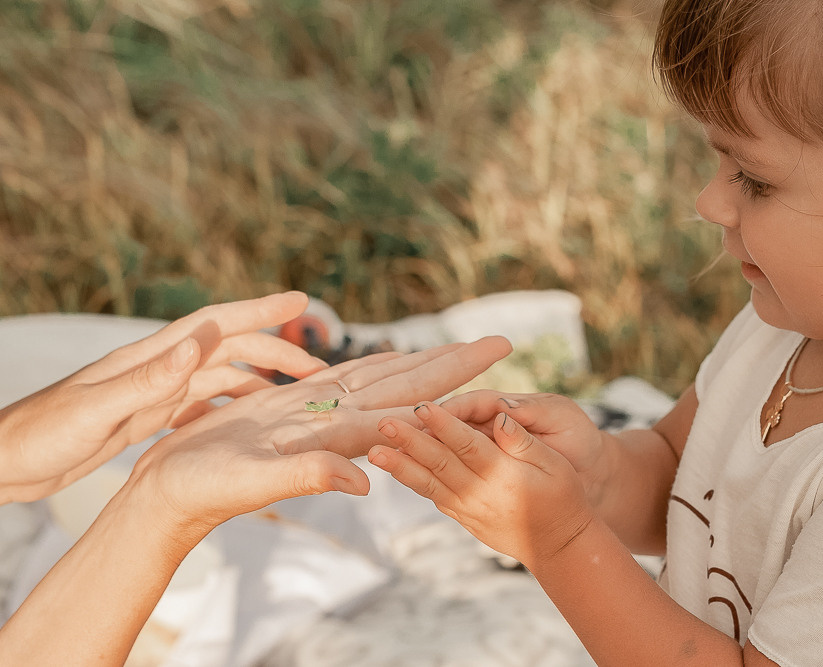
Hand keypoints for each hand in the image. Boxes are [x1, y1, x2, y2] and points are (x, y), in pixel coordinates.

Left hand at [0, 292, 328, 502]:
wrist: (6, 460)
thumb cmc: (42, 434)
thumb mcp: (96, 409)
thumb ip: (147, 381)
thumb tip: (196, 345)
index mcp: (148, 359)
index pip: (214, 324)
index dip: (258, 310)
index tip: (299, 300)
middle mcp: (157, 369)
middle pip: (228, 350)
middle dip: (274, 352)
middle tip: (318, 367)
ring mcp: (152, 393)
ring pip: (219, 379)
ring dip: (258, 382)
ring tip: (293, 397)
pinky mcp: (145, 418)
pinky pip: (200, 407)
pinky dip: (229, 409)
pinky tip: (245, 424)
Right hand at [129, 336, 513, 540]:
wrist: (171, 494)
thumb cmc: (205, 490)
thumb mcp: (254, 480)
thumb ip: (307, 475)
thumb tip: (365, 483)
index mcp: (340, 436)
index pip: (415, 407)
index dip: (458, 387)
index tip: (499, 369)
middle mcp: (339, 423)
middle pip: (412, 386)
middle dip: (457, 365)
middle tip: (502, 343)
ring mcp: (318, 414)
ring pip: (385, 379)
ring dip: (425, 363)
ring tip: (460, 347)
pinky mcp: (293, 407)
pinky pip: (346, 379)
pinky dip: (375, 366)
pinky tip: (393, 359)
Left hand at [368, 401, 594, 570]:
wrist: (558, 544)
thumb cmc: (562, 497)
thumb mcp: (556, 464)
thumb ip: (525, 441)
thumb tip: (500, 416)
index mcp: (504, 474)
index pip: (468, 445)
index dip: (444, 426)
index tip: (422, 407)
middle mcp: (481, 492)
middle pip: (440, 462)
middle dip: (410, 441)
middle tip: (383, 424)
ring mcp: (469, 508)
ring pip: (429, 483)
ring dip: (401, 466)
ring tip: (374, 452)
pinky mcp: (463, 517)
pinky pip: (434, 496)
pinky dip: (413, 481)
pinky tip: (395, 468)